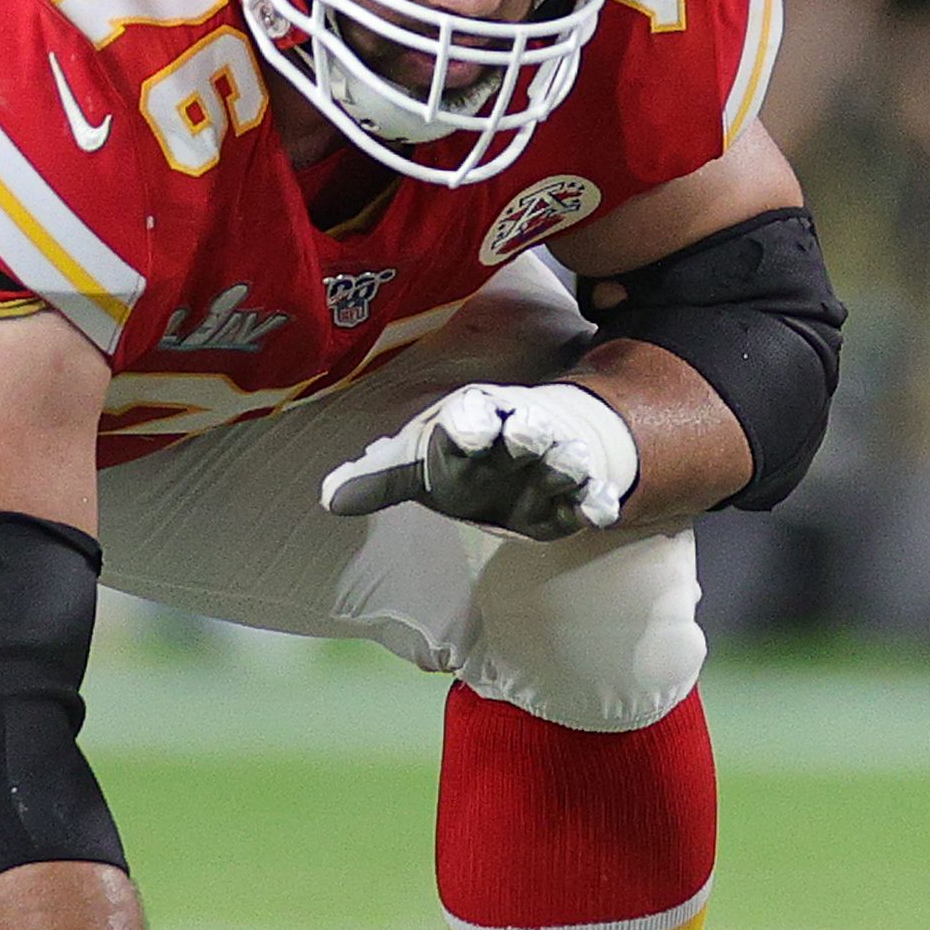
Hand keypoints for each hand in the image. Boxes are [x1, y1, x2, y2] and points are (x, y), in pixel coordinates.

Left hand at [321, 379, 638, 539]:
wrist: (536, 451)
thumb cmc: (469, 458)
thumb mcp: (424, 465)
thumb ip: (382, 480)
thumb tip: (327, 499)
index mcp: (476, 421)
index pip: (472, 416)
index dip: (469, 424)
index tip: (468, 432)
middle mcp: (517, 434)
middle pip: (525, 429)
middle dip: (527, 432)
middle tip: (525, 434)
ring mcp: (552, 461)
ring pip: (564, 458)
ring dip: (565, 464)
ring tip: (568, 471)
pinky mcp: (577, 493)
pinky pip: (593, 494)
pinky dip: (598, 502)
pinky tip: (601, 513)